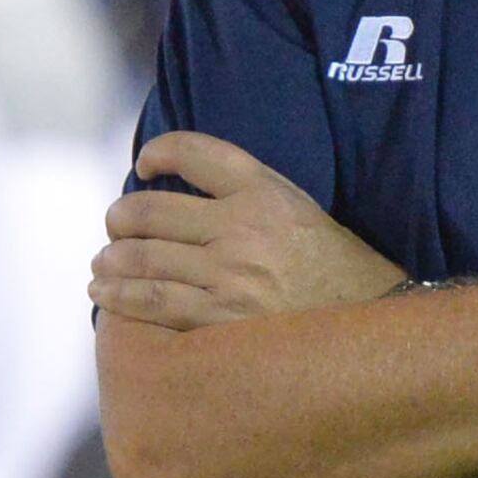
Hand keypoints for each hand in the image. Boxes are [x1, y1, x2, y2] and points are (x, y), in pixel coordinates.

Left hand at [95, 132, 406, 330]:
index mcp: (266, 192)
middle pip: (152, 210)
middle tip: (115, 225)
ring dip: (111, 258)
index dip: (159, 151)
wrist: (375, 326)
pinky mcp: (221, 319)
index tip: (145, 165)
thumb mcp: (302, 211)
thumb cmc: (338, 270)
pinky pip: (152, 303)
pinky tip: (103, 292)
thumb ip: (249, 197)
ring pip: (143, 258)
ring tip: (103, 262)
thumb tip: (182, 200)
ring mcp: (229, 276)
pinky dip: (118, 296)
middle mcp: (243, 228)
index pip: (196, 153)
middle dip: (120, 217)